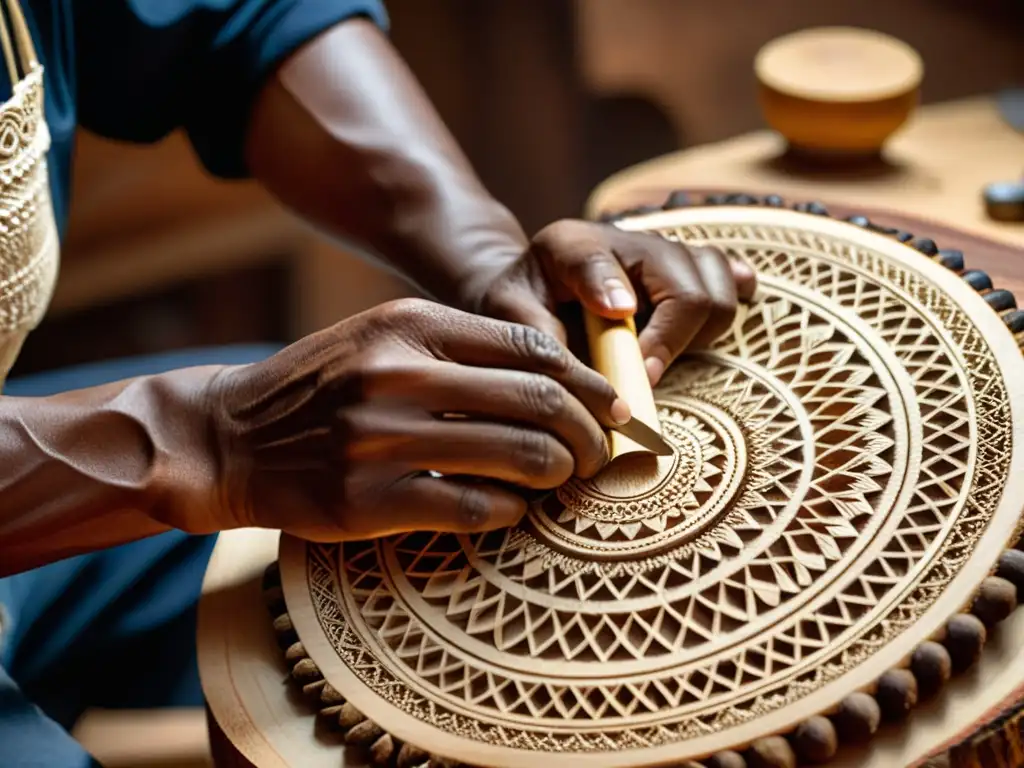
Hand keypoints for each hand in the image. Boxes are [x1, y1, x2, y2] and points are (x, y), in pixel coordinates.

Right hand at [206, 299, 629, 541]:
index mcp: (409, 324)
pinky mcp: (369, 499)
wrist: (230, 436)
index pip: (531, 348)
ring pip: (518, 455)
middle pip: (538, 401)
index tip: (613, 406)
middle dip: (590, 432)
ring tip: (566, 478)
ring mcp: (381, 438)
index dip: (588, 381)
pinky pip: (475, 508)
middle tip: (602, 451)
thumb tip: (557, 377)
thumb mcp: (382, 337)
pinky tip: (516, 507)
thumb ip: (460, 346)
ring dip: (560, 472)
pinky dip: (513, 510)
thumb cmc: (322, 386)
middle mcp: (398, 374)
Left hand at [463, 220, 756, 385]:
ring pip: (718, 289)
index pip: (598, 264)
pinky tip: (703, 327)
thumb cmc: (524, 305)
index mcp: (572, 245)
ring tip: (656, 357)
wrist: (538, 286)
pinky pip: (733, 278)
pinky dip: (732, 301)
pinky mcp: (691, 266)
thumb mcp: (509, 314)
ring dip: (697, 334)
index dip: (621, 311)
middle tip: (641, 379)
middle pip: (689, 290)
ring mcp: (666, 251)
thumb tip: (584, 371)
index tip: (635, 362)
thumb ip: (536, 335)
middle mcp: (629, 238)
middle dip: (671, 343)